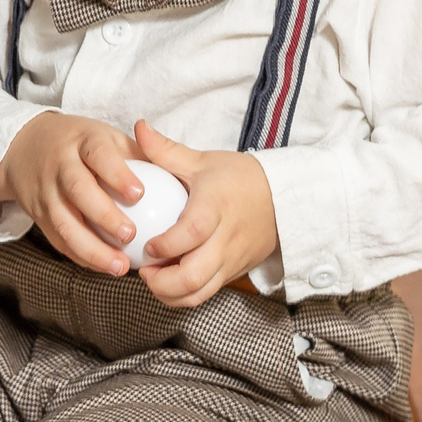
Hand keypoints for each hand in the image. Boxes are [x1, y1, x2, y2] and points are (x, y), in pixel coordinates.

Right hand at [0, 112, 143, 275]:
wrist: (27, 146)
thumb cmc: (83, 144)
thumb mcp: (107, 137)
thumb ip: (138, 155)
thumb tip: (178, 177)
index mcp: (83, 141)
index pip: (99, 154)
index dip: (117, 174)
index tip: (139, 194)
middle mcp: (60, 165)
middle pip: (78, 190)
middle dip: (104, 216)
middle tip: (131, 235)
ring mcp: (46, 192)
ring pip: (64, 223)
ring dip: (92, 248)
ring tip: (120, 266)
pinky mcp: (38, 215)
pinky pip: (58, 240)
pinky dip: (81, 256)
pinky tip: (104, 267)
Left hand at [132, 120, 279, 308]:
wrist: (282, 199)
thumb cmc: (239, 178)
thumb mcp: (203, 161)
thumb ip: (165, 149)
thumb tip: (138, 126)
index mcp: (216, 207)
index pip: (193, 232)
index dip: (166, 245)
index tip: (148, 245)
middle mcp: (225, 239)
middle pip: (194, 275)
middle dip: (162, 282)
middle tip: (144, 269)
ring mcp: (231, 260)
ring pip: (199, 293)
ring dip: (170, 294)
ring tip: (154, 278)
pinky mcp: (234, 273)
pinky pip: (207, 294)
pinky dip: (184, 295)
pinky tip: (169, 281)